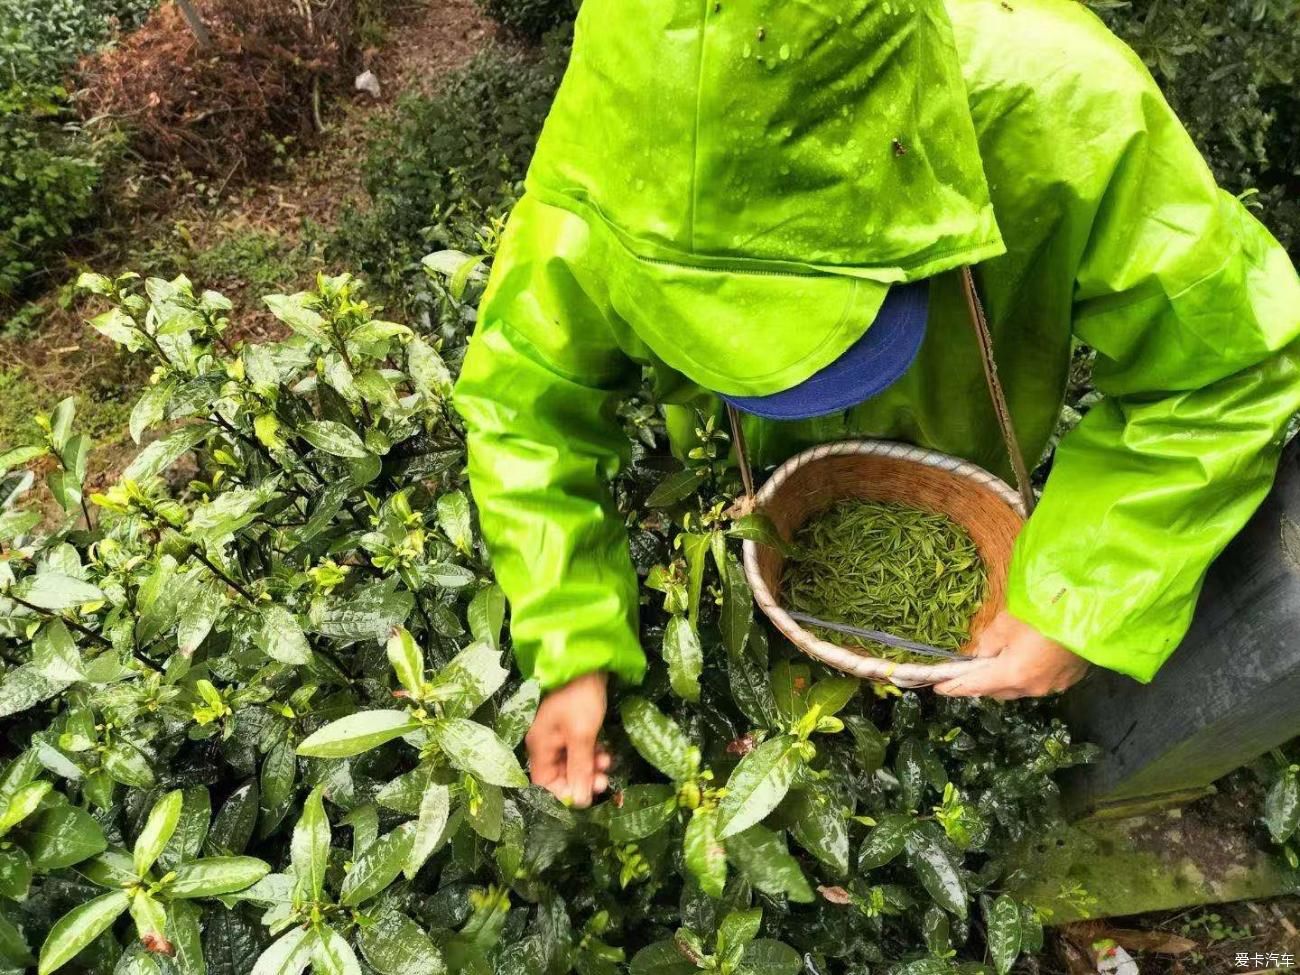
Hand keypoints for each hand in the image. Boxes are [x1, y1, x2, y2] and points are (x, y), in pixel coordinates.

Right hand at [525, 671, 611, 807]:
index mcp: (539, 745)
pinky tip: (606, 751)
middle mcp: (544, 741)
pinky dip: (592, 752)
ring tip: (608, 763)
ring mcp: (557, 731)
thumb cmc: (580, 698)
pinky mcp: (571, 723)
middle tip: (605, 781)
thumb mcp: (582, 735)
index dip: (564, 793)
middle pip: (560, 772)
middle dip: (582, 779)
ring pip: (572, 761)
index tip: (586, 795)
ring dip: (590, 766)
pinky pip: (579, 747)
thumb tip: (578, 800)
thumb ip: (579, 768)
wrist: (587, 662)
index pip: (544, 782)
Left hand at [933, 610, 1088, 698]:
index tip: (938, 688)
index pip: (975, 686)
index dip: (955, 687)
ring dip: (1006, 678)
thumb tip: (980, 654)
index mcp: (1013, 674)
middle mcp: (1032, 687)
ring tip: (998, 662)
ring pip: (1020, 688)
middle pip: (998, 690)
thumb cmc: (1044, 613)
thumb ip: (988, 642)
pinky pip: (1040, 682)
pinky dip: (1028, 674)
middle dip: (981, 683)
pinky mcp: (1069, 680)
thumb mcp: (1006, 622)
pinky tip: (1027, 659)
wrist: (1092, 611)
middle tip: (968, 671)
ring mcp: (1053, 686)